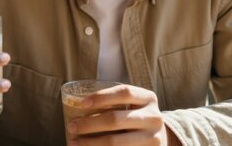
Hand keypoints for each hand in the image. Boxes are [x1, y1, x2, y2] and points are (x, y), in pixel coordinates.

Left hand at [66, 84, 180, 145]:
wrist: (160, 137)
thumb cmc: (135, 115)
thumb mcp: (132, 104)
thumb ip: (113, 101)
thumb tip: (75, 101)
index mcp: (148, 98)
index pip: (124, 92)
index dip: (102, 96)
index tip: (82, 103)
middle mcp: (154, 117)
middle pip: (115, 119)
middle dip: (89, 124)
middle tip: (71, 126)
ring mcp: (154, 139)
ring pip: (115, 142)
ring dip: (90, 143)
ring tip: (73, 142)